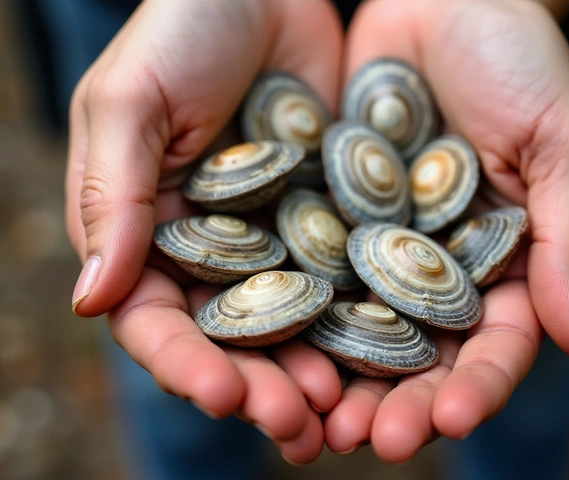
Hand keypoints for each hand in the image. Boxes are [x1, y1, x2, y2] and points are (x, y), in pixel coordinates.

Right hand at [65, 0, 344, 462]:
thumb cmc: (181, 29)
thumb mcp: (129, 102)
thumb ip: (112, 199)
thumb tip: (92, 302)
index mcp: (151, 233)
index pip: (156, 318)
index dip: (184, 362)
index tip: (221, 393)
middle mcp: (215, 250)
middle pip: (232, 338)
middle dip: (259, 385)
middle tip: (296, 425)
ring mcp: (277, 239)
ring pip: (293, 324)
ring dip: (313, 371)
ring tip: (340, 412)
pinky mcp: (331, 220)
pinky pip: (346, 278)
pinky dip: (361, 319)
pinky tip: (386, 354)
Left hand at [324, 0, 568, 461]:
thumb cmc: (518, 57)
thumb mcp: (561, 141)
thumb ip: (568, 240)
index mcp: (499, 258)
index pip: (492, 340)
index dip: (476, 383)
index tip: (452, 421)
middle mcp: (433, 261)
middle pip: (417, 348)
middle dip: (397, 399)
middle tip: (369, 441)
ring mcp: (375, 241)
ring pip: (355, 323)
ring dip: (337, 374)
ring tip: (313, 418)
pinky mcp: (325, 211)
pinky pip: (307, 266)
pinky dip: (293, 308)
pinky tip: (270, 345)